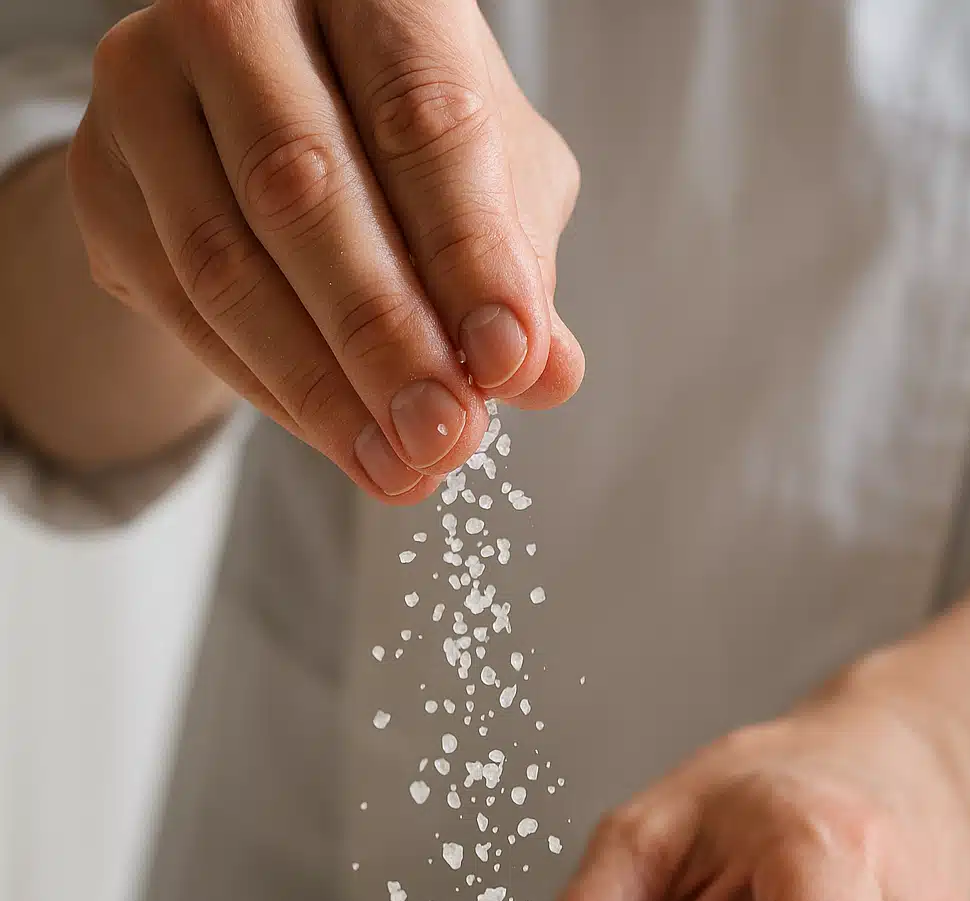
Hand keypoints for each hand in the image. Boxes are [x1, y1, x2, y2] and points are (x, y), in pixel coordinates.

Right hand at [68, 0, 582, 500]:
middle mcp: (237, 8)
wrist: (258, 125)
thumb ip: (517, 261)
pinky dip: (270, 391)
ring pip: (226, 263)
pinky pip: (182, 310)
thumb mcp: (490, 177)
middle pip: (302, 187)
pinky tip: (340, 439)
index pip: (421, 113)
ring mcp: (148, 87)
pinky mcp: (102, 177)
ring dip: (320, 388)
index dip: (468, 252)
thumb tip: (547, 372)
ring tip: (398, 466)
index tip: (507, 363)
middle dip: (383, 335)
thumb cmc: (401, 137)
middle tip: (444, 436)